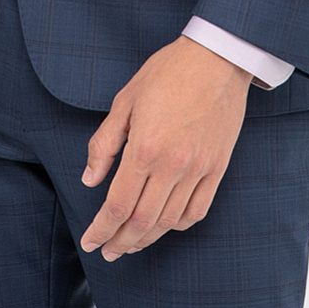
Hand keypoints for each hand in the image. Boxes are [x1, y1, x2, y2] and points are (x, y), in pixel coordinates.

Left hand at [79, 34, 252, 259]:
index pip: (117, 205)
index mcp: (144, 147)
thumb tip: (90, 179)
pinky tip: (164, 224)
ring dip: (147, 239)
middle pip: (142, 221)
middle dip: (120, 242)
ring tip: (131, 244)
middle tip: (108, 250)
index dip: (100, 229)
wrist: (217, 57)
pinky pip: (197, 210)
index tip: (90, 241)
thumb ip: (105, 143)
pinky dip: (177, 225)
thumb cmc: (167, 72)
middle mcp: (172, 165)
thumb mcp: (125, 100)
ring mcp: (198, 168)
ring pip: (168, 221)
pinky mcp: (218, 167)